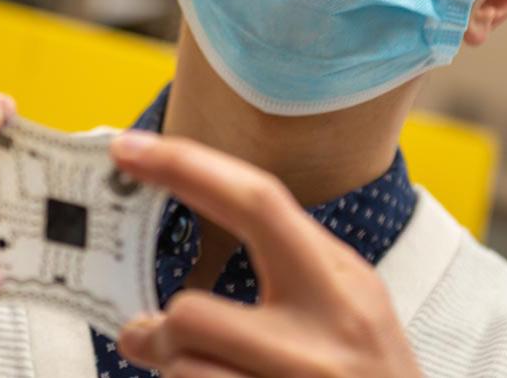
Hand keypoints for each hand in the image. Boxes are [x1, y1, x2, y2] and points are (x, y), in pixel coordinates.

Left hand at [109, 132, 422, 377]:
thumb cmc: (374, 376)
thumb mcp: (350, 305)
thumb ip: (284, 267)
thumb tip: (184, 260)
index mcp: (343, 282)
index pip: (257, 202)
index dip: (186, 167)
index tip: (131, 150)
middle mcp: (325, 337)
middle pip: (192, 312)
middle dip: (159, 328)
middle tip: (148, 335)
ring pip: (183, 372)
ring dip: (180, 375)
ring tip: (212, 377)